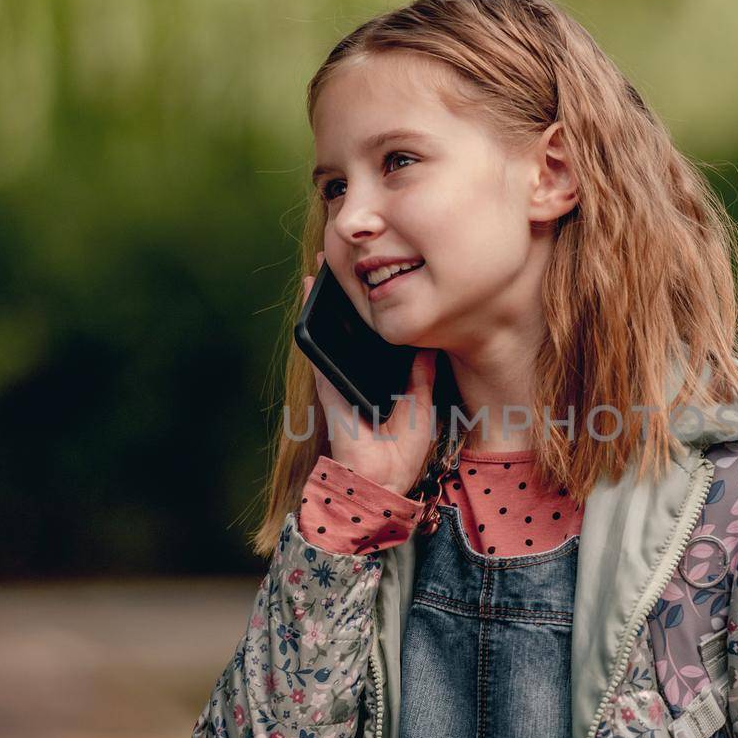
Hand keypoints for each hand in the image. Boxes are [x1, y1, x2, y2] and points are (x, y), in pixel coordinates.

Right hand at [301, 252, 439, 495]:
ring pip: (331, 331)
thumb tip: (428, 340)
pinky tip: (308, 295)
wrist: (382, 479)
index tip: (380, 274)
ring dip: (325, 299)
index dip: (375, 309)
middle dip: (348, 294)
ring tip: (325, 264)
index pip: (378, 335)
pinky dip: (312, 321)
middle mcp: (359, 371)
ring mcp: (340, 376)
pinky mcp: (327, 385)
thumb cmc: (402, 449)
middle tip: (347, 257)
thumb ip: (421, 372)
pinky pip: (317, 349)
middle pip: (352, 327)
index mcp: (382, 376)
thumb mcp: (421, 403)